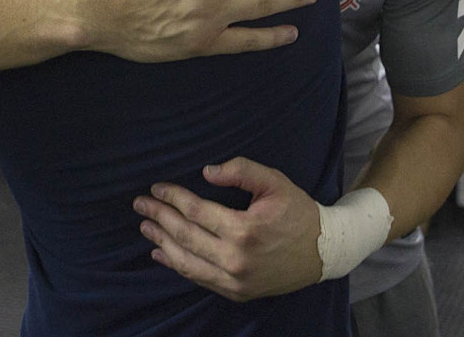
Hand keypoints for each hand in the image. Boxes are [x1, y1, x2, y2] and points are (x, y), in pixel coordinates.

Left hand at [133, 157, 321, 301]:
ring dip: (162, 243)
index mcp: (244, 230)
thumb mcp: (274, 182)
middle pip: (186, 236)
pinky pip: (199, 278)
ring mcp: (235, 280)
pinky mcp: (236, 292)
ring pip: (187, 262)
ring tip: (145, 227)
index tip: (156, 188)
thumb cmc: (297, 212)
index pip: (196, 211)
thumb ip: (240, 171)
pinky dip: (177, 266)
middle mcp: (236, 259)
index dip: (173, 198)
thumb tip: (206, 172)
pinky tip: (162, 253)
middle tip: (140, 205)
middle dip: (159, 218)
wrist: (323, 252)